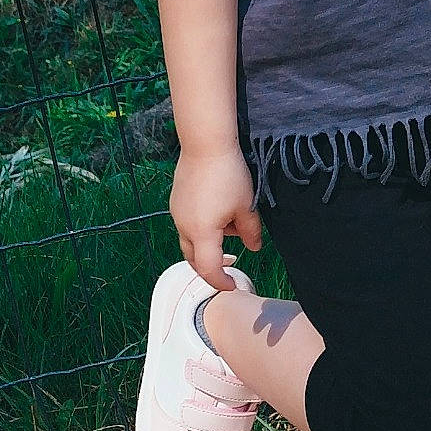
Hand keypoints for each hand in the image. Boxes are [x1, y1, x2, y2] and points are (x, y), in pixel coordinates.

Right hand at [169, 143, 261, 286]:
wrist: (206, 144)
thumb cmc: (229, 174)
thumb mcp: (246, 205)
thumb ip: (251, 231)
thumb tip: (254, 248)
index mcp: (202, 233)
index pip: (209, 269)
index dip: (221, 282)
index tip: (232, 286)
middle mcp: (184, 227)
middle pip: (194, 259)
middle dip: (211, 266)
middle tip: (230, 264)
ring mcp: (177, 213)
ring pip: (190, 241)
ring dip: (208, 244)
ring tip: (232, 224)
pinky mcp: (176, 201)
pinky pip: (186, 224)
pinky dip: (201, 229)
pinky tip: (219, 212)